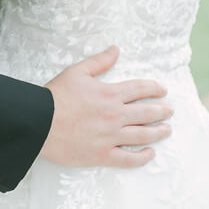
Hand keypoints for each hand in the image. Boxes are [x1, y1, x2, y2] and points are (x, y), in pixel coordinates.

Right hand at [40, 45, 172, 167]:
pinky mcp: (102, 155)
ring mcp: (110, 137)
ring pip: (142, 135)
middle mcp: (114, 115)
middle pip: (146, 113)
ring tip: (167, 129)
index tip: (163, 90)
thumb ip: (99, 61)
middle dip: (161, 111)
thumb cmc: (56, 96)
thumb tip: (116, 49)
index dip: (154, 88)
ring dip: (158, 132)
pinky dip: (142, 157)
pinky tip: (150, 153)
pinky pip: (128, 159)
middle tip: (169, 110)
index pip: (140, 89)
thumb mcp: (77, 72)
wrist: (40, 123)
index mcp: (110, 94)